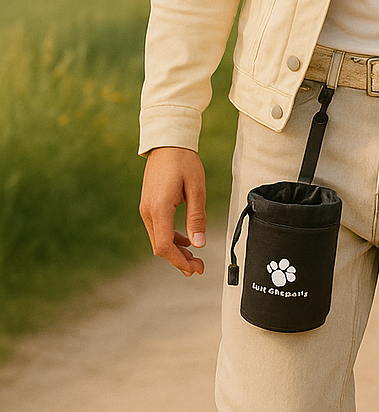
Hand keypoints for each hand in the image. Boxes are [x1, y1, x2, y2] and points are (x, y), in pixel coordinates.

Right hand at [140, 146, 207, 275]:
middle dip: (179, 260)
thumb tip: (199, 244)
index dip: (179, 261)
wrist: (168, 142)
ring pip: (158, 239)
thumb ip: (196, 218)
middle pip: (160, 246)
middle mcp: (147, 211)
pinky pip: (158, 229)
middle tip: (199, 268)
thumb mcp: (196, 189)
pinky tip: (185, 240)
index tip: (195, 269)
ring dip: (175, 250)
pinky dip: (171, 238)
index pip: (164, 245)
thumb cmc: (184, 162)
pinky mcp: (148, 205)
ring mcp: (145, 208)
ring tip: (195, 258)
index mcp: (159, 208)